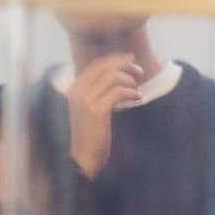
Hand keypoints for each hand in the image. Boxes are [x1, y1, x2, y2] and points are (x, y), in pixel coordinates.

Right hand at [65, 52, 148, 177]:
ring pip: (112, 77)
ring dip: (129, 80)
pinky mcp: (96, 111)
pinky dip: (131, 92)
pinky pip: (117, 92)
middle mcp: (77, 91)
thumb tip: (118, 70)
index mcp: (75, 88)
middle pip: (105, 66)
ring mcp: (85, 101)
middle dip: (125, 65)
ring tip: (136, 89)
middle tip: (139, 72)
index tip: (131, 59)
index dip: (116, 58)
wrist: (84, 156)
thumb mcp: (90, 106)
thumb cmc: (92, 131)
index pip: (97, 64)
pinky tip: (137, 97)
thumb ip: (99, 89)